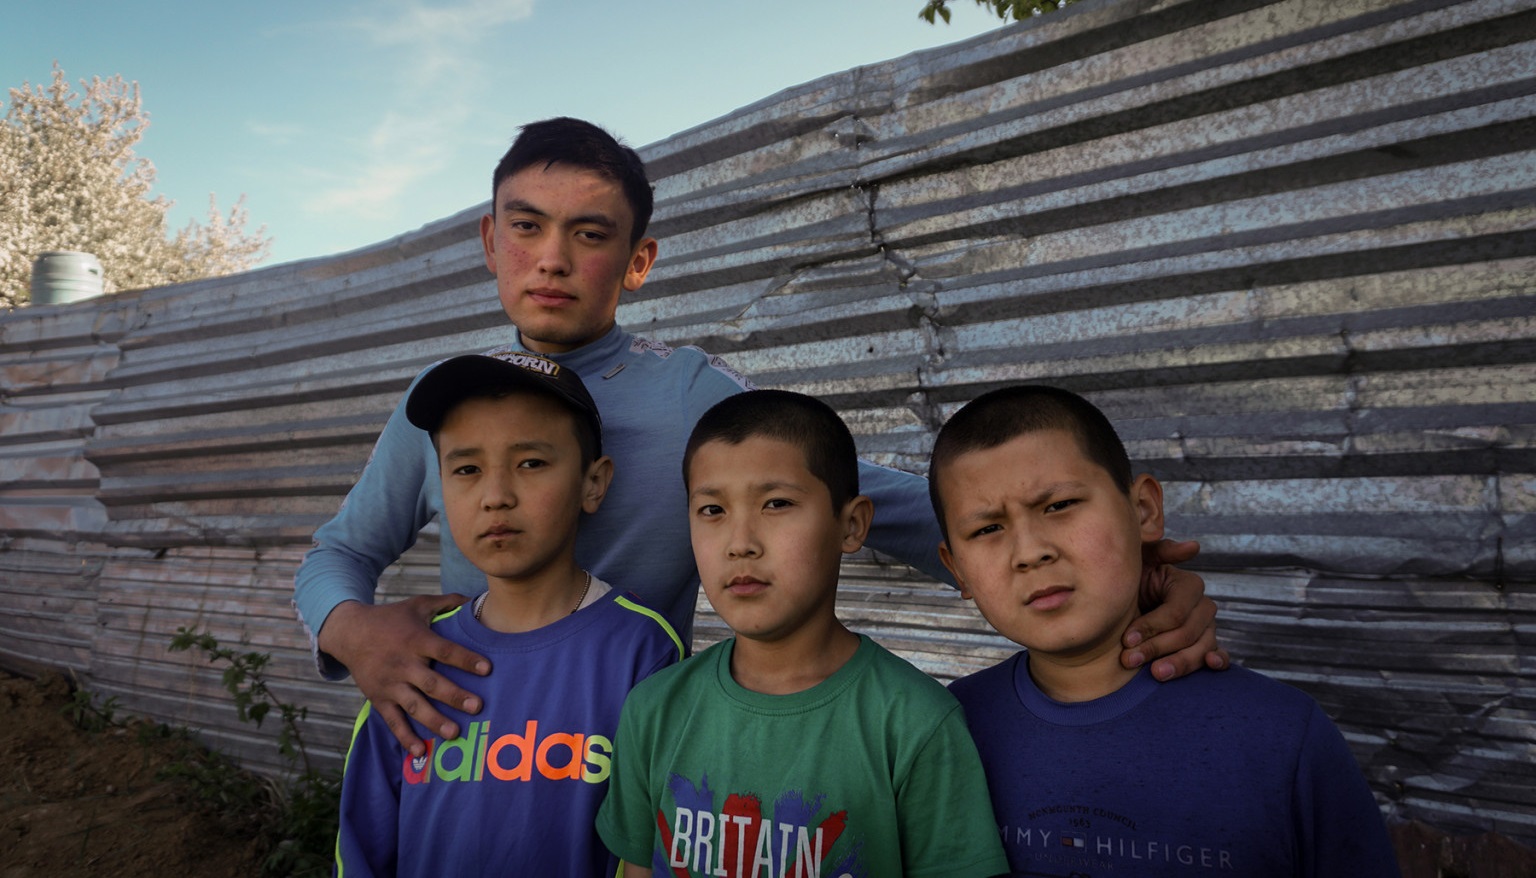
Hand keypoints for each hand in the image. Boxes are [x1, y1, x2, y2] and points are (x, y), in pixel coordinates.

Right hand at [317, 596, 490, 756]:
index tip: (487, 669)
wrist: (349, 632)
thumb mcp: (417, 605)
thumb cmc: (391, 618)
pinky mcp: (379, 699)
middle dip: (454, 696)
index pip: (444, 650)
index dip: (465, 659)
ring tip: (455, 733)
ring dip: (434, 721)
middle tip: (477, 707)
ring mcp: (390, 684)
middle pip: (431, 682)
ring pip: (414, 705)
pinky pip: (393, 721)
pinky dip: (404, 737)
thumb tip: (475, 598)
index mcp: (416, 640)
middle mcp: (403, 664)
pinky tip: (419, 752)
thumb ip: (447, 602)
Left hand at [1121, 539, 1228, 680]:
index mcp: (1189, 585)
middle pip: (1186, 633)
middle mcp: (1203, 606)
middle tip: (1129, 660)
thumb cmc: (1130, 580)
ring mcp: (1207, 628)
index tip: (1126, 639)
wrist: (1124, 603)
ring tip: (1156, 673)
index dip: (1151, 626)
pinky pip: (1219, 654)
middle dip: (1156, 648)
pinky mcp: (1206, 646)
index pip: (1175, 612)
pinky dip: (1218, 661)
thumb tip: (1194, 546)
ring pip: (1201, 648)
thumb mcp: (1139, 560)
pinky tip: (1211, 664)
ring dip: (1179, 663)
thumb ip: (1163, 550)